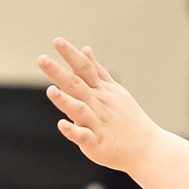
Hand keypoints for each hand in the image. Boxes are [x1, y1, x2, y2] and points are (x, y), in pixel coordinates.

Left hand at [38, 39, 162, 172]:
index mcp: (102, 91)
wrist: (147, 147)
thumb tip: (85, 49)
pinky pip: (84, 136)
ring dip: (65, 100)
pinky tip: (62, 124)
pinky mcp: (97, 143)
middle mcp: (98, 104)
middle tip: (41, 59)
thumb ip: (98, 71)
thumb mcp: (115, 90)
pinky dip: (73, 131)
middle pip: (76, 85)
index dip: (70, 54)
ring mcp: (98, 123)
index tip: (56, 40)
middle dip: (58, 72)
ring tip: (50, 91)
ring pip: (79, 110)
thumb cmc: (128, 117)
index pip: (84, 68)